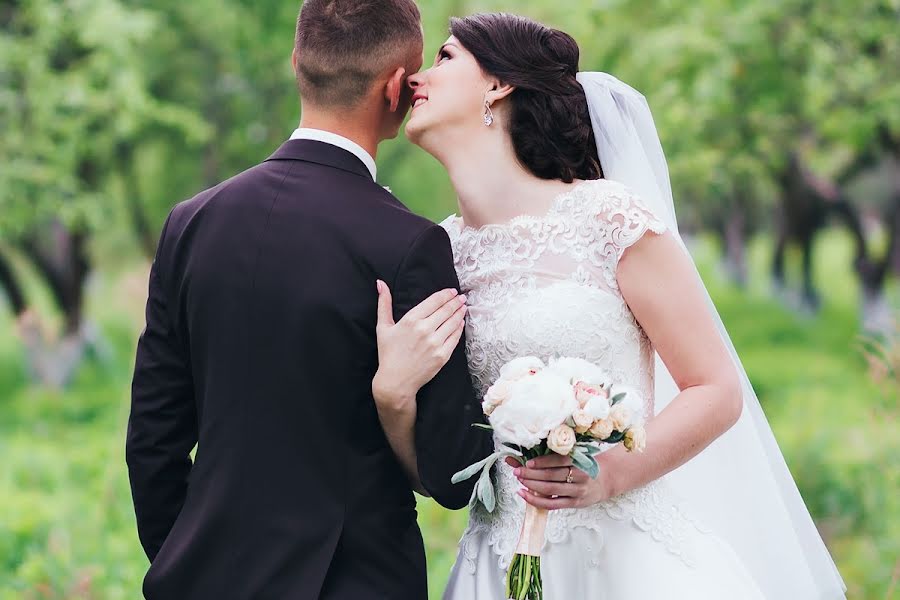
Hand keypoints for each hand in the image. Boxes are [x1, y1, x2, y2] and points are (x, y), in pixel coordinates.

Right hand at [372, 280, 467, 408]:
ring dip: (460, 313)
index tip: (452, 291)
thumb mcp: (383, 327)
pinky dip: (459, 328)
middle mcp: (424, 330)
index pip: (434, 301)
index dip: (445, 294)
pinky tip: (460, 323)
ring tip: (463, 308)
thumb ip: (384, 303)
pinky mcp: (442, 355)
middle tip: (462, 298)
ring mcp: (435, 343)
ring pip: (453, 322)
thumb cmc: (388, 354)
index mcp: (410, 320)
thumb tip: (381, 283)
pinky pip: (455, 338)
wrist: (395, 381)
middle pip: (446, 310)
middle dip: (456, 302)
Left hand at [505, 454, 613, 509]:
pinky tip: (524, 495)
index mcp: (581, 461)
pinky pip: (552, 504)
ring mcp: (578, 491)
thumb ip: (554, 455)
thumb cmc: (586, 465)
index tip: (528, 462)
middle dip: (531, 474)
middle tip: (517, 471)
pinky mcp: (575, 503)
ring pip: (550, 490)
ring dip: (531, 485)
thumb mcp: (576, 456)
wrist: (606, 480)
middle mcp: (580, 476)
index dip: (542, 462)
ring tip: (520, 480)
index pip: (559, 460)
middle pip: (551, 476)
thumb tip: (527, 453)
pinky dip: (536, 500)